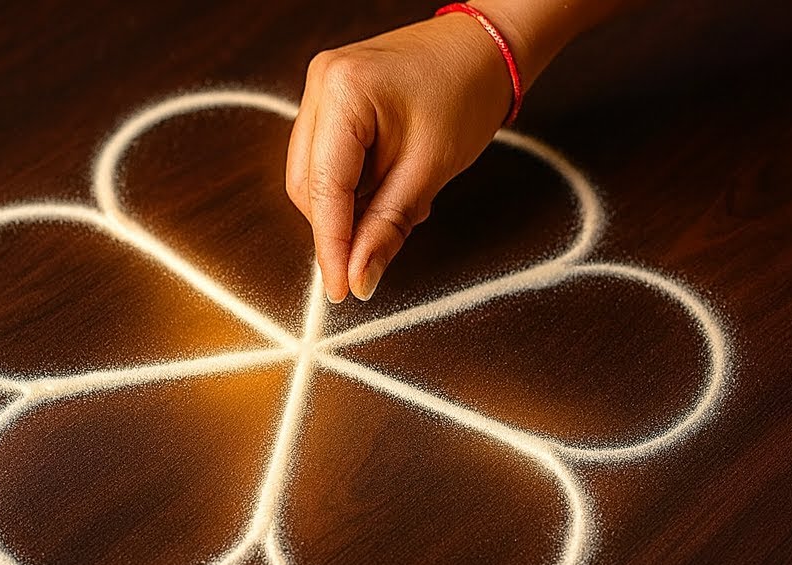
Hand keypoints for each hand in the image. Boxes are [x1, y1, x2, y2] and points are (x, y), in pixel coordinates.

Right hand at [286, 14, 513, 301]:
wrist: (485, 48)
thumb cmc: (468, 92)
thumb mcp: (430, 170)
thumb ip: (388, 227)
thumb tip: (360, 277)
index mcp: (343, 92)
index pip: (323, 188)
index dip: (331, 246)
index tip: (343, 289)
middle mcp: (321, 84)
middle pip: (306, 185)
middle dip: (339, 225)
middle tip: (375, 251)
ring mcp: (321, 87)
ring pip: (312, 175)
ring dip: (347, 205)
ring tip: (397, 200)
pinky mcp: (331, 97)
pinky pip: (325, 157)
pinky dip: (351, 185)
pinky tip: (387, 182)